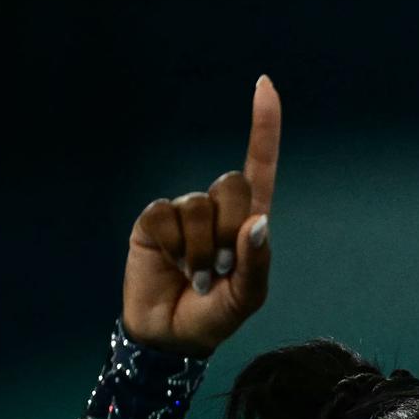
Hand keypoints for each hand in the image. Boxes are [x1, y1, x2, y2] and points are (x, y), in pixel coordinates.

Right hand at [122, 76, 280, 357]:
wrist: (170, 334)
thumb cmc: (216, 315)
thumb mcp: (248, 298)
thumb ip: (257, 264)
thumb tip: (259, 223)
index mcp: (249, 222)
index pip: (259, 167)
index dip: (263, 128)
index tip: (265, 85)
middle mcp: (217, 210)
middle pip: (232, 186)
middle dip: (229, 232)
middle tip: (220, 270)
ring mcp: (184, 212)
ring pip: (198, 206)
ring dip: (199, 250)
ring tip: (195, 274)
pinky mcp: (154, 219)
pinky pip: (165, 216)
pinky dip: (173, 247)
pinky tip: (170, 264)